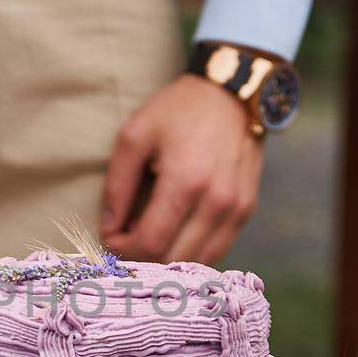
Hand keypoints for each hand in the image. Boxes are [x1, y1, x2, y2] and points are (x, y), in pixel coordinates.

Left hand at [101, 75, 264, 266]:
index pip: (150, 243)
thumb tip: (110, 227)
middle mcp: (217, 201)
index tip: (111, 236)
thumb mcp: (134, 136)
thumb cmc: (178, 111)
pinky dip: (191, 254)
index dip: (123, 249)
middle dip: (142, 259)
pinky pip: (217, 250)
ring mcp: (237, 209)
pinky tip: (174, 239)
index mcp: (186, 181)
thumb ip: (117, 185)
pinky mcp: (246, 211)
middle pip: (173, 259)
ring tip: (148, 240)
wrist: (232, 94)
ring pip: (198, 262)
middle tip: (125, 242)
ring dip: (167, 261)